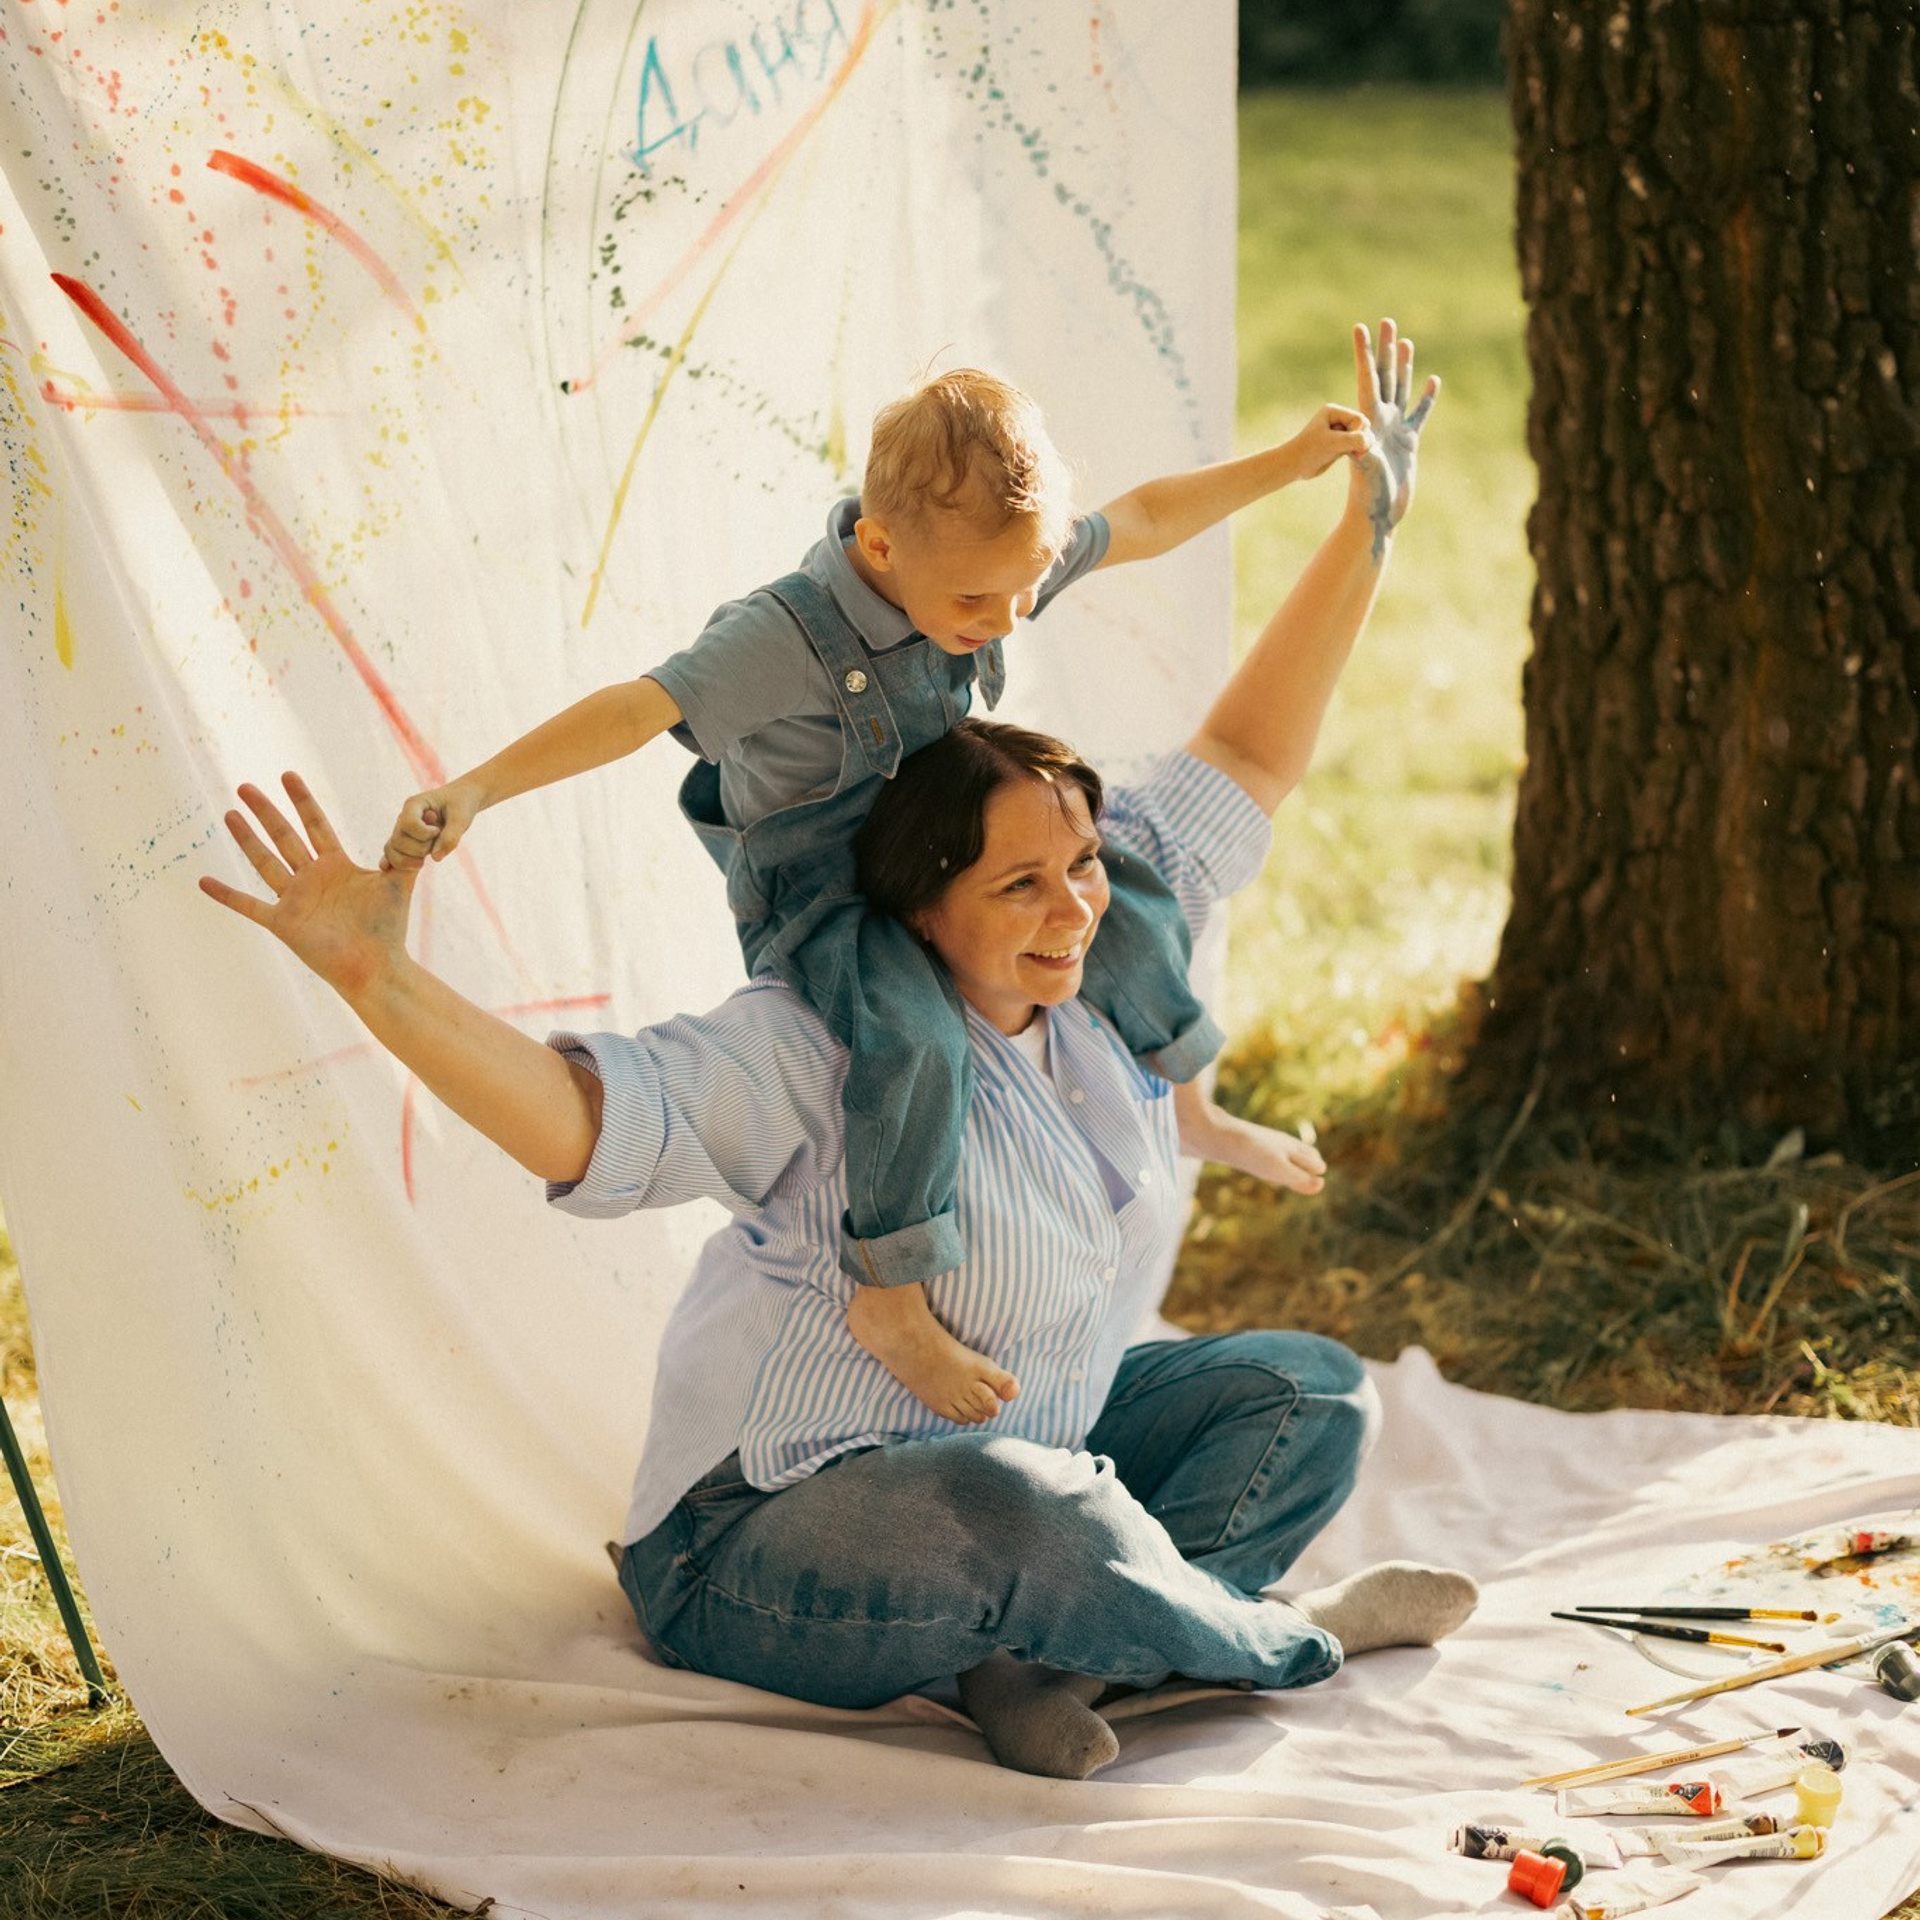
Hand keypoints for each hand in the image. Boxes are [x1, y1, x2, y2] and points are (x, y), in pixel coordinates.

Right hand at [200, 774, 414, 1002]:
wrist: (376, 965)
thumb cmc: (388, 926)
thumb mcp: (400, 880)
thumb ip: (406, 852)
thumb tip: (423, 822)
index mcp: (336, 865)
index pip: (315, 824)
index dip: (302, 800)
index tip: (287, 775)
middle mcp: (311, 878)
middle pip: (284, 836)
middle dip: (266, 811)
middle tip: (245, 786)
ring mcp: (295, 899)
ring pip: (265, 862)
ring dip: (246, 838)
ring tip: (229, 814)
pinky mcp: (283, 923)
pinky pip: (249, 906)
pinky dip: (226, 894)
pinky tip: (203, 880)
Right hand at [383, 776, 484, 872]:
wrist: (461, 801)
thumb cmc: (461, 805)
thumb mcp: (461, 819)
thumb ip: (451, 837)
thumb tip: (435, 858)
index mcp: (414, 804)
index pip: (408, 824)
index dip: (424, 834)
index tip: (439, 830)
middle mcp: (403, 816)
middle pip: (399, 840)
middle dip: (420, 848)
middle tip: (437, 842)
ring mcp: (402, 829)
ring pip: (393, 849)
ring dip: (412, 858)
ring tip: (430, 852)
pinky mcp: (406, 840)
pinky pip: (393, 852)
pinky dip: (395, 861)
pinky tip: (396, 867)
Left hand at [1287, 402, 1374, 481]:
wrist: (1294, 465)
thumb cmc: (1310, 451)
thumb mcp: (1334, 443)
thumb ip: (1355, 440)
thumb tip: (1371, 442)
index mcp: (1333, 411)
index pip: (1359, 419)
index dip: (1358, 432)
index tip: (1346, 444)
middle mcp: (1337, 418)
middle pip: (1363, 426)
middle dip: (1361, 438)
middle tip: (1353, 451)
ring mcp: (1339, 431)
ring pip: (1361, 436)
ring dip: (1359, 446)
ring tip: (1353, 454)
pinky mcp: (1339, 444)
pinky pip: (1356, 445)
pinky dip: (1357, 451)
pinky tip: (1353, 456)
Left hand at [1351, 318, 1438, 556]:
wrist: (1378, 515)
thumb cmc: (1368, 498)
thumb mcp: (1365, 473)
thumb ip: (1363, 454)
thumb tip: (1363, 440)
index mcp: (1368, 421)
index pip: (1366, 379)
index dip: (1364, 354)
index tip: (1359, 328)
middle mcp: (1380, 420)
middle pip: (1384, 376)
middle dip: (1385, 349)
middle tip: (1387, 321)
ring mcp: (1395, 430)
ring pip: (1401, 390)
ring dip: (1403, 366)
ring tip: (1404, 342)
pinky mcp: (1409, 443)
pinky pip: (1419, 414)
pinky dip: (1425, 398)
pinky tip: (1432, 380)